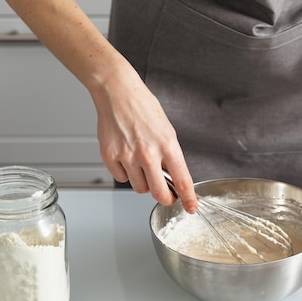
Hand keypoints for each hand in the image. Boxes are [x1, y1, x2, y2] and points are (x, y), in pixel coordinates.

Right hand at [91, 60, 197, 213]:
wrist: (118, 93)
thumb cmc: (144, 108)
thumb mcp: (167, 131)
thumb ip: (170, 156)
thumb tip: (173, 178)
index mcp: (167, 145)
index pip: (182, 180)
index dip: (188, 199)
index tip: (191, 207)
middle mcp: (148, 153)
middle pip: (159, 193)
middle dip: (165, 198)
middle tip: (166, 195)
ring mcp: (127, 155)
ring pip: (139, 188)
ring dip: (144, 183)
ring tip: (142, 165)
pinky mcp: (109, 156)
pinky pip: (121, 178)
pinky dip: (125, 173)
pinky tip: (126, 158)